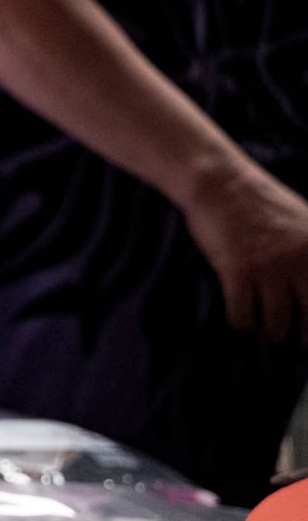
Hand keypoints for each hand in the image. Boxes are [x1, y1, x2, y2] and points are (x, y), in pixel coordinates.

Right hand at [180, 163, 307, 342]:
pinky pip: (242, 316)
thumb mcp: (305, 221)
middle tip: (291, 336)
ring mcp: (269, 268)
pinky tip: (240, 317)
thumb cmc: (259, 202)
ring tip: (263, 326)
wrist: (221, 184)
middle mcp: (300, 261)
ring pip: (276, 324)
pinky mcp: (238, 273)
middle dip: (300, 334)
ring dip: (269, 330)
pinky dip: (241, 322)